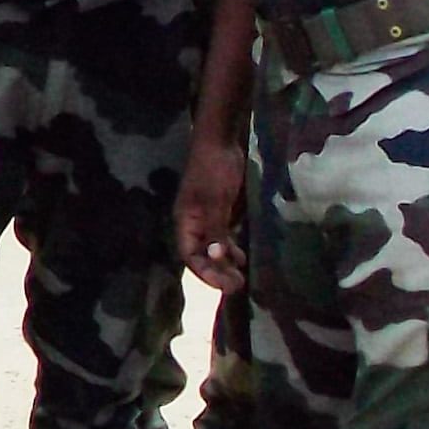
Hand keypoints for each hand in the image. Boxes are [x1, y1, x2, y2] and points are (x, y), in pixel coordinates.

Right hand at [173, 131, 248, 293]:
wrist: (220, 142)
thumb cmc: (214, 171)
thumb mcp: (215, 201)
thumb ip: (215, 229)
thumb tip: (216, 257)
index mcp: (185, 222)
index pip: (191, 256)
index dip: (207, 273)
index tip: (226, 286)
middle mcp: (193, 224)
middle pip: (201, 256)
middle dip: (217, 272)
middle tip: (238, 285)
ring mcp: (206, 218)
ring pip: (212, 249)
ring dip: (224, 263)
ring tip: (241, 276)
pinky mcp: (219, 211)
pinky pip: (221, 237)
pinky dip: (230, 248)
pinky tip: (242, 256)